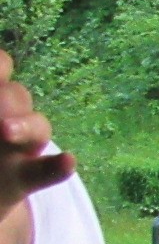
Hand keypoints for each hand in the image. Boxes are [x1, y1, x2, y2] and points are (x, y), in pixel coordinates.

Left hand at [0, 49, 74, 216]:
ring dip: (23, 127)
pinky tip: (68, 161)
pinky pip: (45, 171)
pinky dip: (57, 167)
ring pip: (37, 128)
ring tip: (5, 131)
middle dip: (7, 97)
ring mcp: (19, 149)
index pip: (3, 66)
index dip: (1, 63)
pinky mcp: (24, 180)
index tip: (2, 68)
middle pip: (19, 96)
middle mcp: (8, 117)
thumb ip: (0, 103)